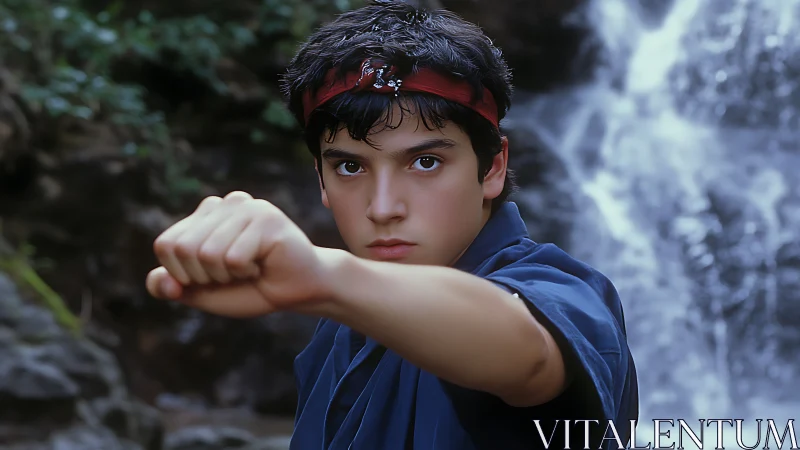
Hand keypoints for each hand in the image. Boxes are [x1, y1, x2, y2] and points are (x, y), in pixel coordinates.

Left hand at [145, 191, 332, 316]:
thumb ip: (173, 286)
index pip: (166, 245)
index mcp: (205, 213)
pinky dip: (247, 273)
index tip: (212, 278)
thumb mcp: (203, 292)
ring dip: (229, 276)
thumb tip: (161, 282)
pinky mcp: (267, 219)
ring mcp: (247, 207)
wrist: (299, 292)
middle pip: (184, 249)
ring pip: (209, 254)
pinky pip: (234, 258)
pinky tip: (264, 264)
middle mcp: (224, 203)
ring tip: (251, 268)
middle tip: (235, 274)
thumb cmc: (253, 287)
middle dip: (205, 277)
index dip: (181, 274)